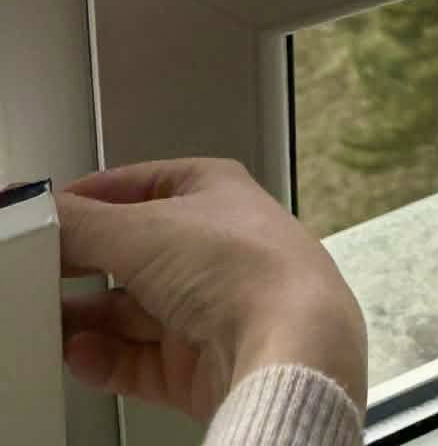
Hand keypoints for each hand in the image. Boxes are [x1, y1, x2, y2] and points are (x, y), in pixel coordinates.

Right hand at [57, 157, 366, 424]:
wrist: (286, 346)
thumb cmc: (240, 267)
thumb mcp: (142, 230)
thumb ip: (84, 223)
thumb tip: (49, 214)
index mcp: (215, 193)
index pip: (143, 185)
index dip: (95, 197)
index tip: (52, 214)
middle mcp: (214, 248)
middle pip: (133, 254)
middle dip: (85, 264)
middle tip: (40, 273)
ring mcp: (208, 308)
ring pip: (131, 311)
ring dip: (87, 317)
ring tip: (47, 319)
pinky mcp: (200, 364)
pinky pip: (138, 360)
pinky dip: (104, 358)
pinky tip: (79, 353)